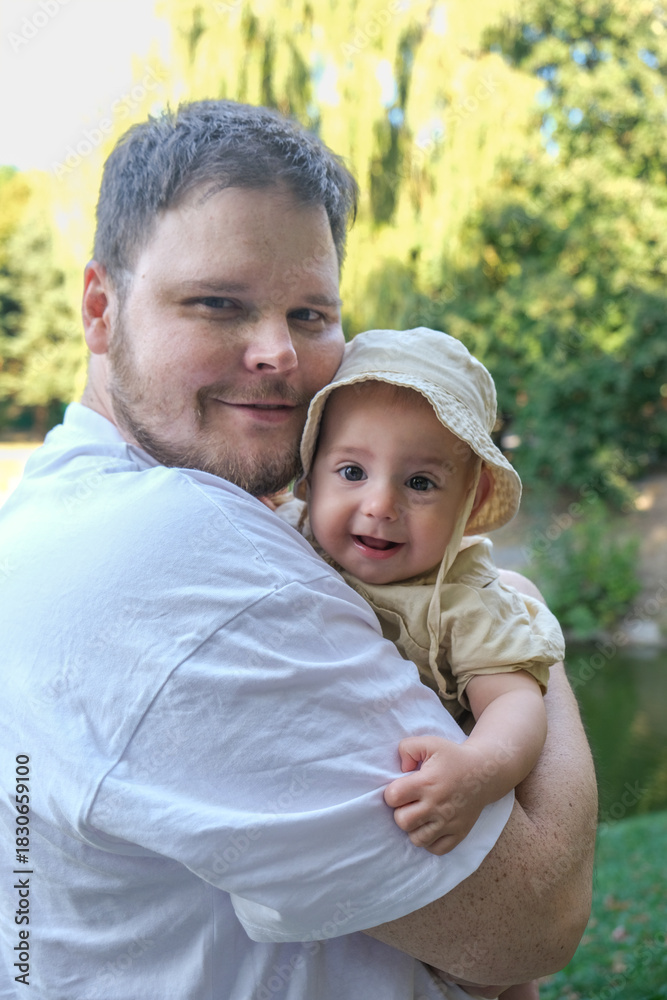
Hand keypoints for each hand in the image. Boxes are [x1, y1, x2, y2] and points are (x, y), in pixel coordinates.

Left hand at [384, 735, 492, 854]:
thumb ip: (407, 748)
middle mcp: (437, 805)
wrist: (484, 773)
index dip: (392, 793)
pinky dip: (430, 842)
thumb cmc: (453, 758)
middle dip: (401, 812)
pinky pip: (436, 849)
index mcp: (427, 783)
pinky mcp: (459, 833)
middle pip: (402, 821)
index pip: (393, 797)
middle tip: (410, 803)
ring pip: (417, 839)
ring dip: (414, 828)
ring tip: (420, 816)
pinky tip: (431, 827)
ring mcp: (449, 822)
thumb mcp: (430, 743)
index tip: (401, 789)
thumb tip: (400, 768)